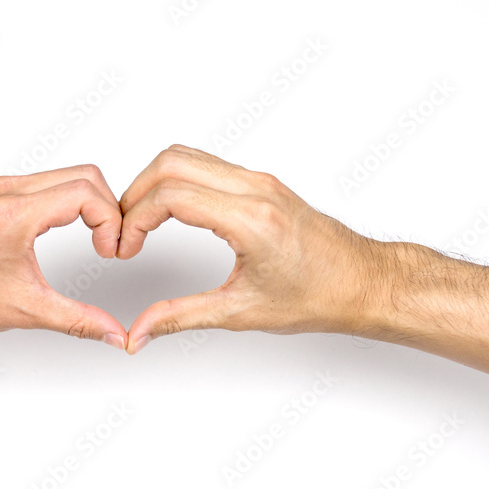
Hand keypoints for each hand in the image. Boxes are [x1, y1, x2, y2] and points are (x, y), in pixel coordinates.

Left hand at [0, 165, 127, 346]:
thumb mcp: (23, 310)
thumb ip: (78, 321)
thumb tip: (116, 335)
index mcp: (16, 213)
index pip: (87, 192)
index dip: (111, 222)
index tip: (109, 253)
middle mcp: (9, 192)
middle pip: (85, 175)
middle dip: (109, 208)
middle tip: (110, 246)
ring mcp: (2, 191)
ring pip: (68, 176)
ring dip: (91, 204)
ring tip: (97, 241)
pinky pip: (48, 185)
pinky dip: (71, 203)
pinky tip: (73, 232)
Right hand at [117, 145, 378, 352]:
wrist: (362, 282)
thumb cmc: (319, 295)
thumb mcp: (242, 312)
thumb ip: (181, 317)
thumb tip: (139, 331)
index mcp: (251, 219)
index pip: (171, 195)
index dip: (135, 219)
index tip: (125, 247)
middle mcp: (255, 189)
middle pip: (171, 163)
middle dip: (135, 194)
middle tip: (125, 231)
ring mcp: (259, 180)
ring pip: (187, 156)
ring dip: (154, 183)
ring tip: (141, 222)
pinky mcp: (261, 182)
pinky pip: (206, 164)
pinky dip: (176, 180)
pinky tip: (169, 212)